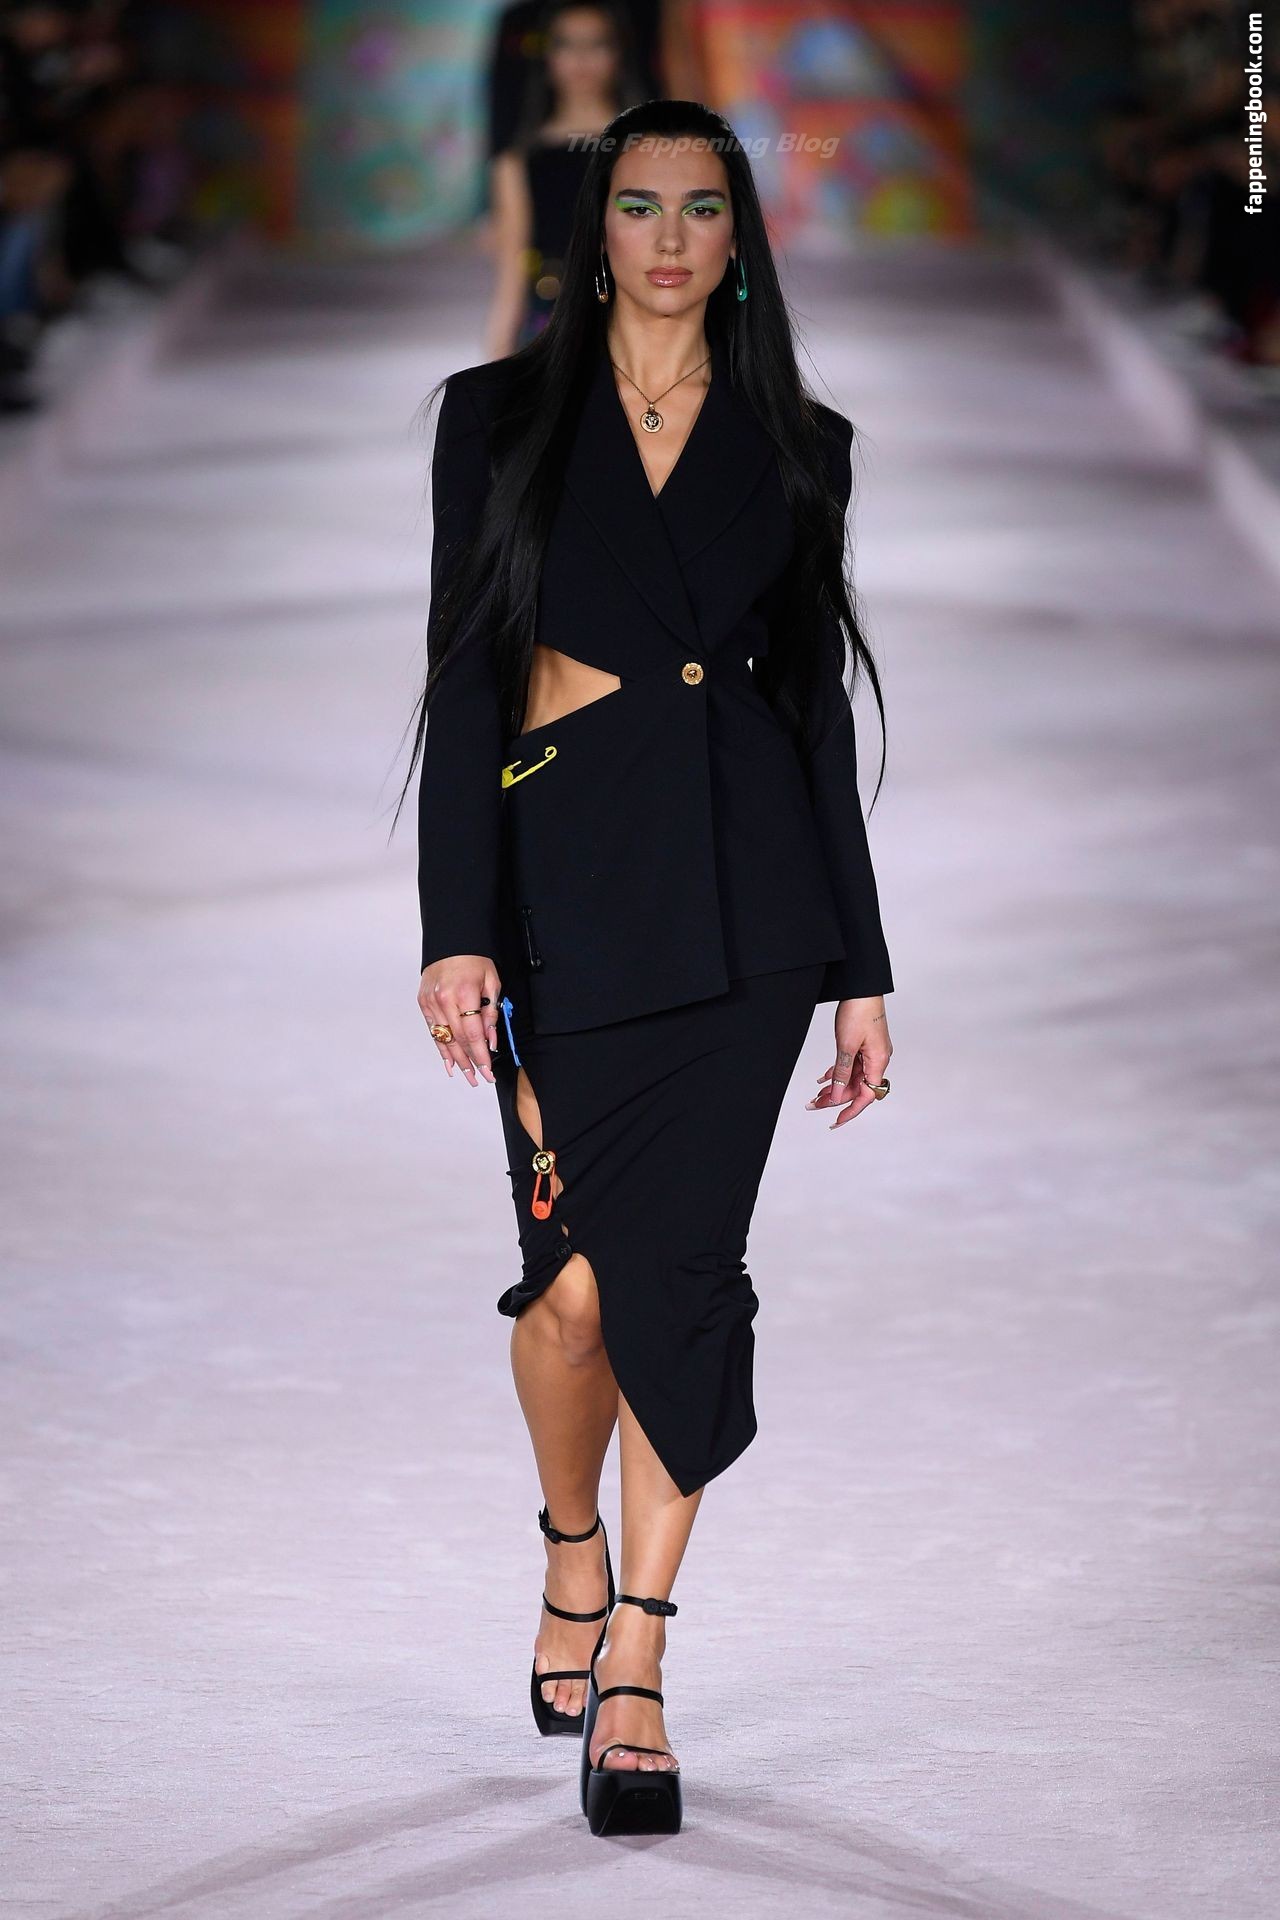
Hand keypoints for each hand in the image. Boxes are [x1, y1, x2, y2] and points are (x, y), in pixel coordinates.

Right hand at [418, 955, 501, 1084]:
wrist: (451, 942)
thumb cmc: (474, 960)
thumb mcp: (491, 983)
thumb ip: (491, 1013)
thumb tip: (491, 1041)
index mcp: (464, 993)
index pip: (474, 1033)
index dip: (481, 1055)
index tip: (488, 1070)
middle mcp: (444, 1000)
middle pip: (459, 1040)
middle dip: (470, 1062)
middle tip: (479, 1079)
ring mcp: (431, 1003)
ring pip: (444, 1039)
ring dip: (456, 1060)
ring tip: (467, 1076)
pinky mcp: (424, 1004)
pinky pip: (433, 1032)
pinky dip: (441, 1048)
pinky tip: (449, 1063)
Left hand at [806, 996, 891, 1129]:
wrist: (861, 987)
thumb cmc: (859, 1011)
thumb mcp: (846, 1046)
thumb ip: (843, 1073)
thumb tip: (839, 1097)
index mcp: (878, 1062)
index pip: (866, 1095)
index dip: (851, 1110)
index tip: (835, 1120)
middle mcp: (877, 1060)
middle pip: (857, 1087)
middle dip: (836, 1098)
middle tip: (813, 1105)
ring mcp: (871, 1052)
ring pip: (852, 1078)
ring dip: (835, 1087)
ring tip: (815, 1096)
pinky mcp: (863, 1045)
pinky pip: (850, 1065)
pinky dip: (837, 1073)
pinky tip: (822, 1079)